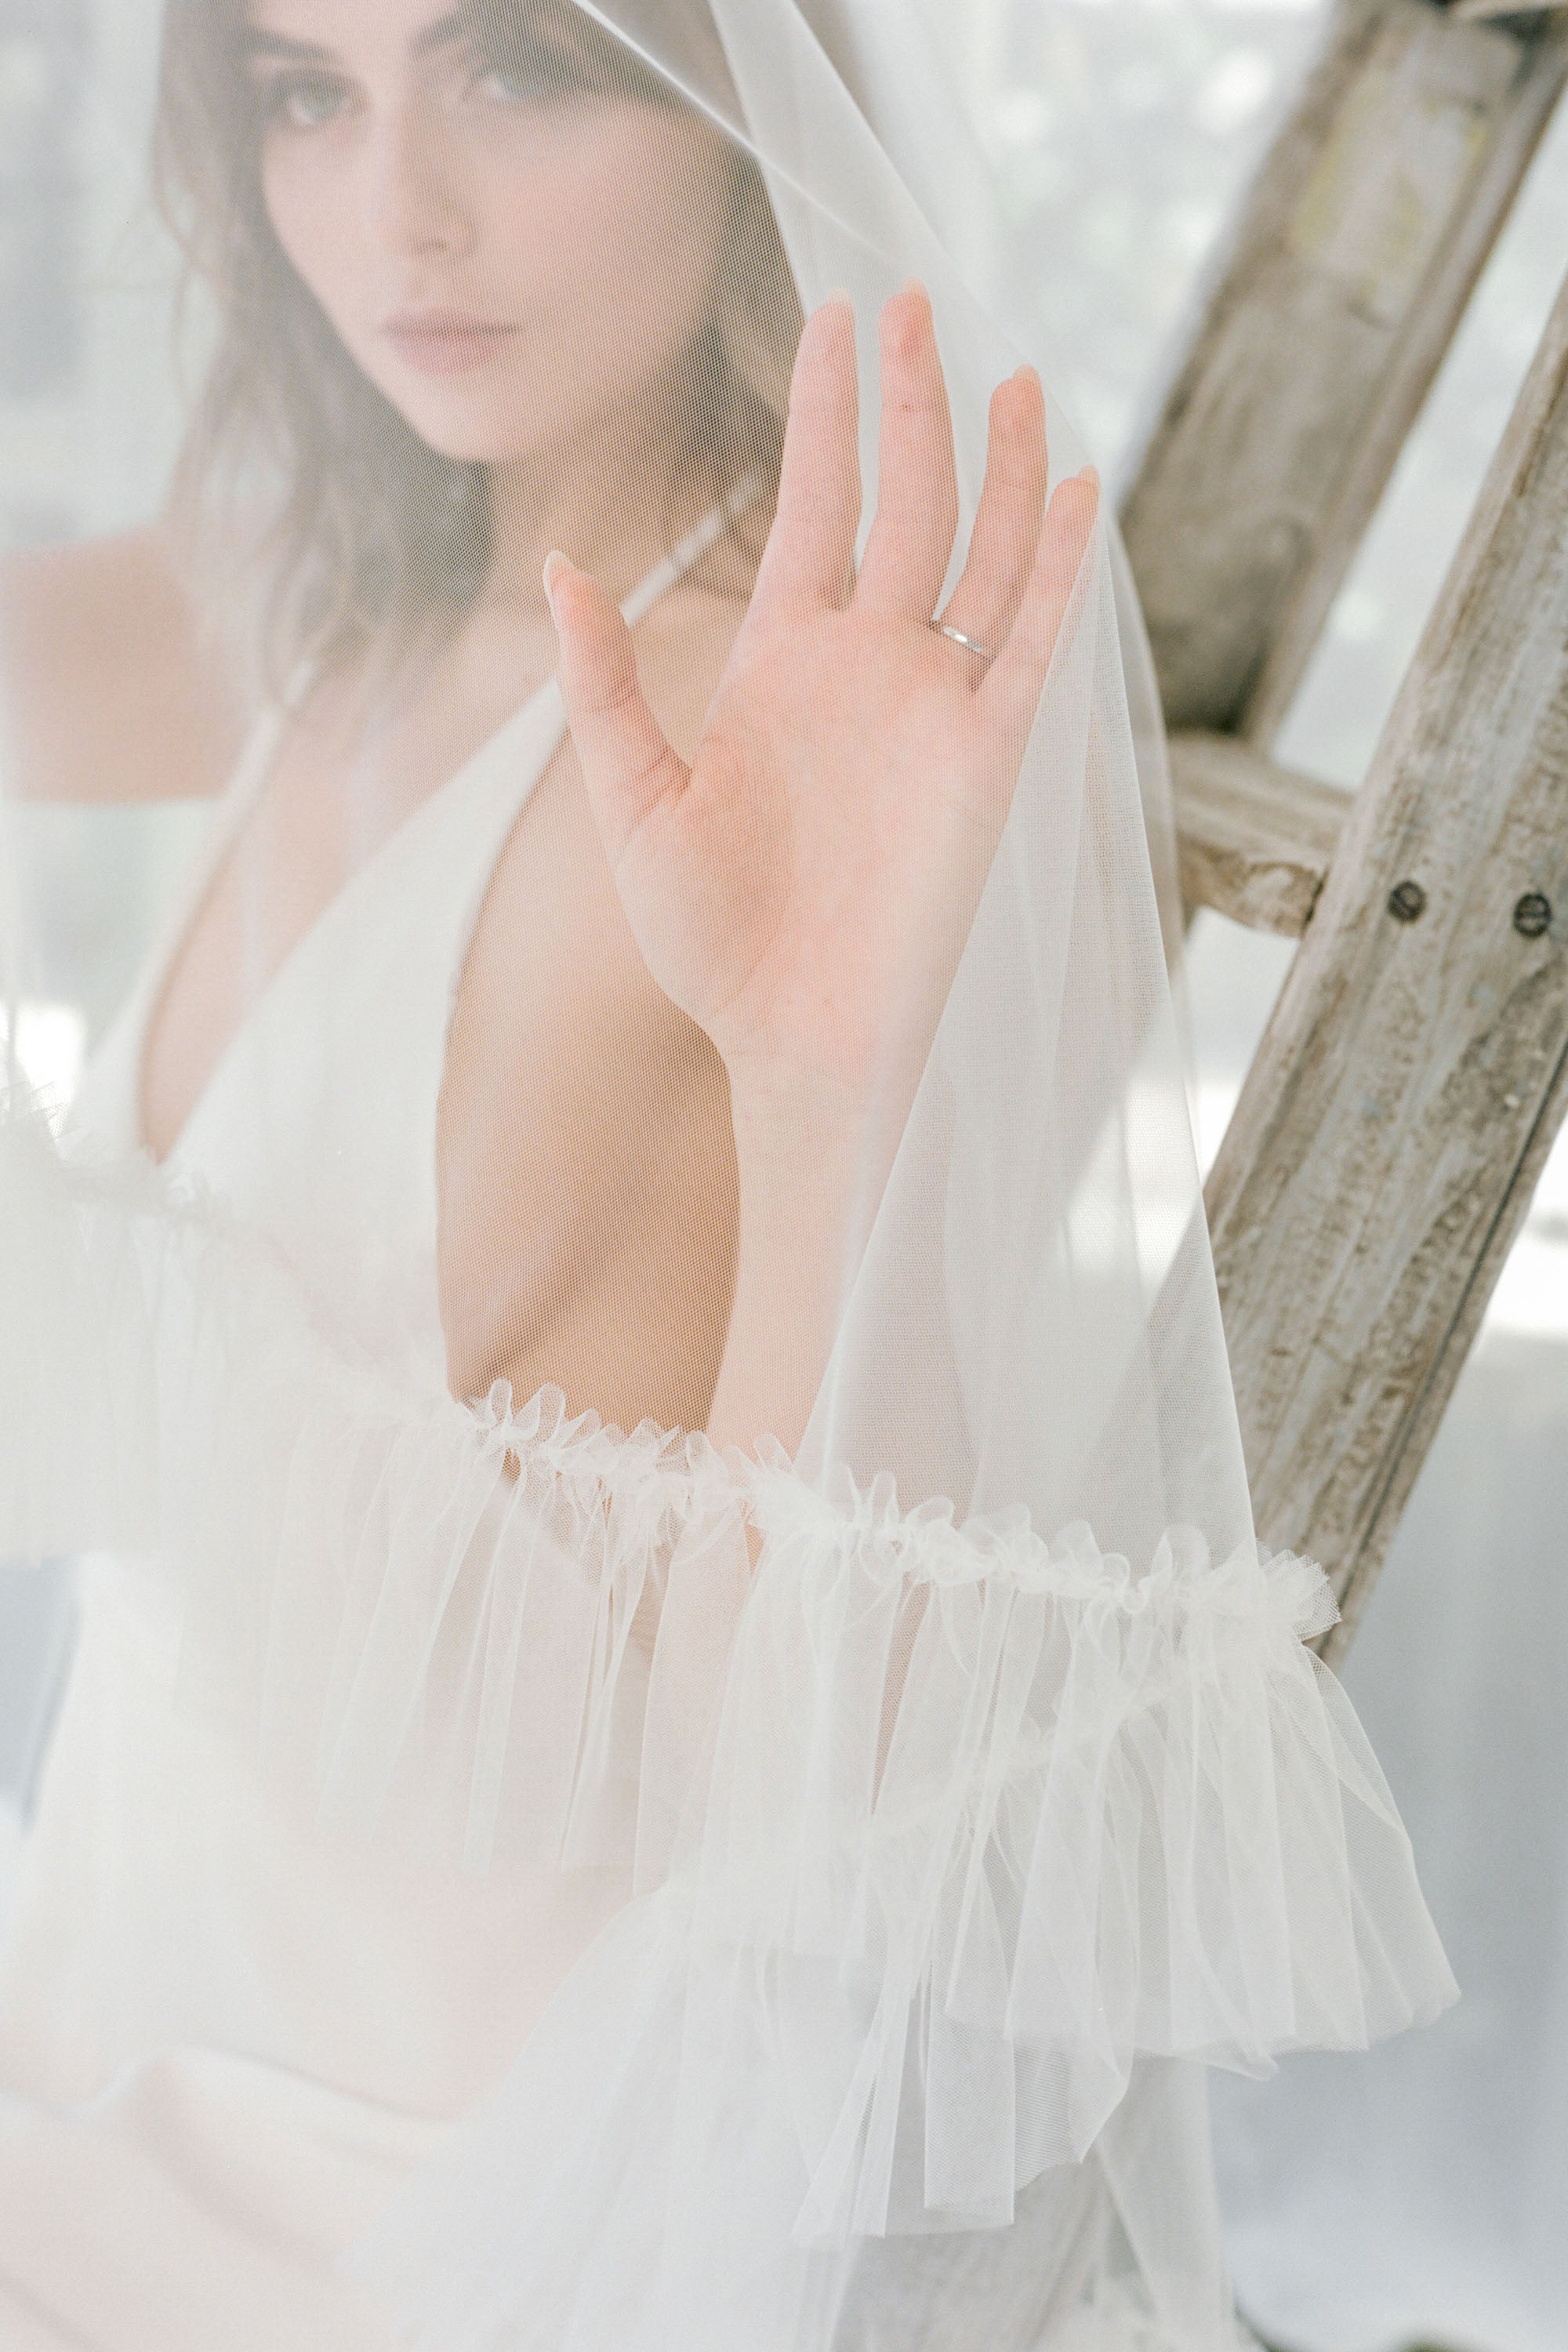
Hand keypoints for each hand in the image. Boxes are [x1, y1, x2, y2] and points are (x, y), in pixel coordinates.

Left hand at [543, 282, 1098, 1130]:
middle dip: (909, 400)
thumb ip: (604, 682)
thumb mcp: (633, 800)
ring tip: (1015, 373)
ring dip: (1000, 465)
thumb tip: (560, 564)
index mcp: (783, 662)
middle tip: (914, 297)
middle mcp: (867, 665)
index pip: (815, 504)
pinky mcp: (990, 756)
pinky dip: (1060, 568)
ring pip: (982, 554)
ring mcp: (934, 704)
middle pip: (904, 501)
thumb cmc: (710, 940)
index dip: (825, 410)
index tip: (835, 316)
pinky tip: (1076, 492)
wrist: (795, 1035)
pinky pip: (1036, 643)